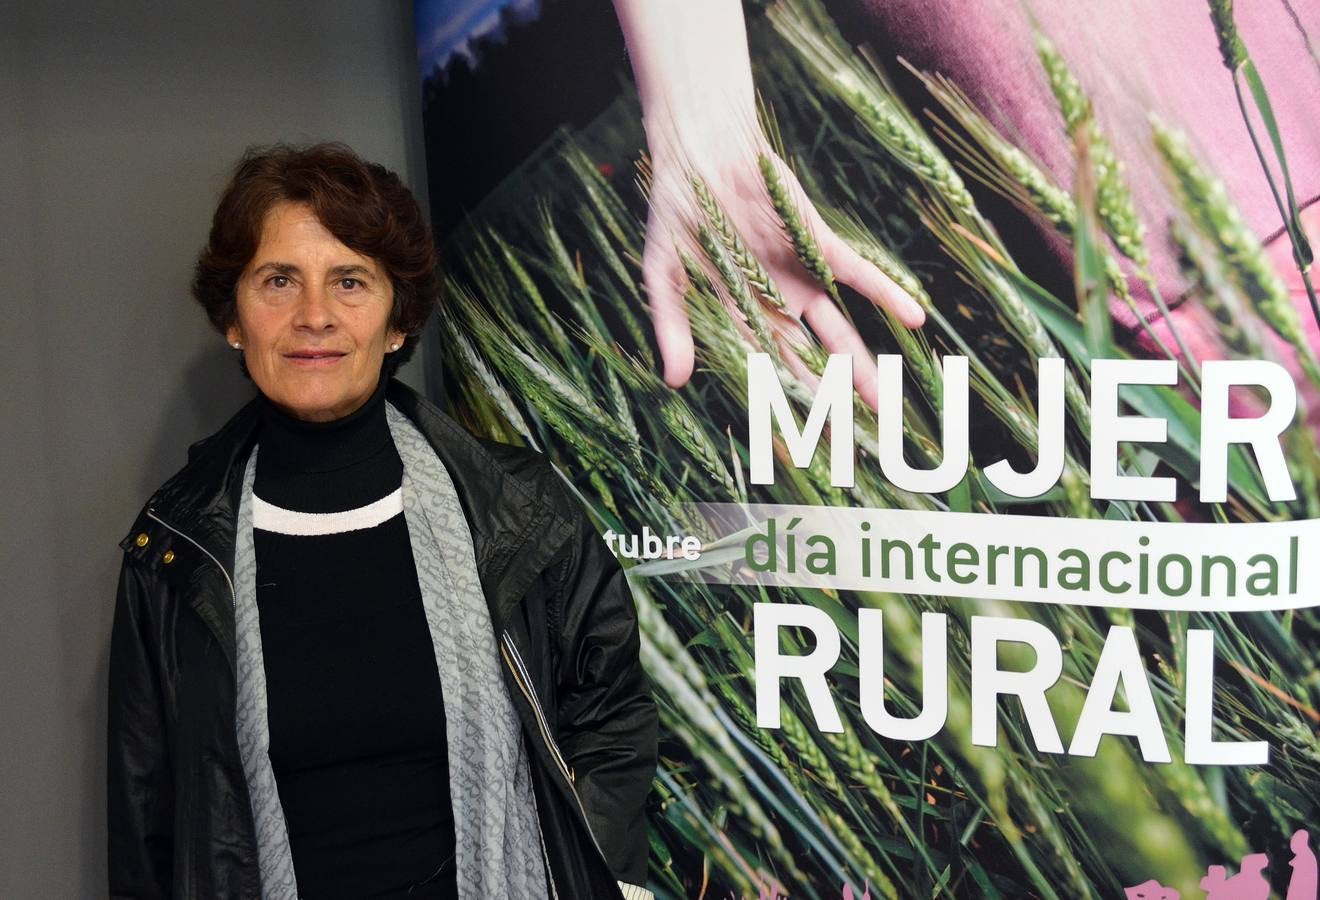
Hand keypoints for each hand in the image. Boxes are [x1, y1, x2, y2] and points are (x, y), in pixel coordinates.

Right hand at [613, 0, 924, 409]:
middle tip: (849, 444)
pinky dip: (886, 296)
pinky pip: (859, 276)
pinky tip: (915, 319)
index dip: (778, 414)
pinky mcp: (818, 245)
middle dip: (827, 404)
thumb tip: (674, 381)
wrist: (701, 154)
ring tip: (885, 403)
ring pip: (838, 333)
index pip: (763, 376)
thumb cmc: (676, 213)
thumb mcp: (663, 275)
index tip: (792, 455)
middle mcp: (776, 305)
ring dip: (860, 367)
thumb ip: (671, 326)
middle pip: (807, 366)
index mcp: (738, 317)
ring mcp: (801, 278)